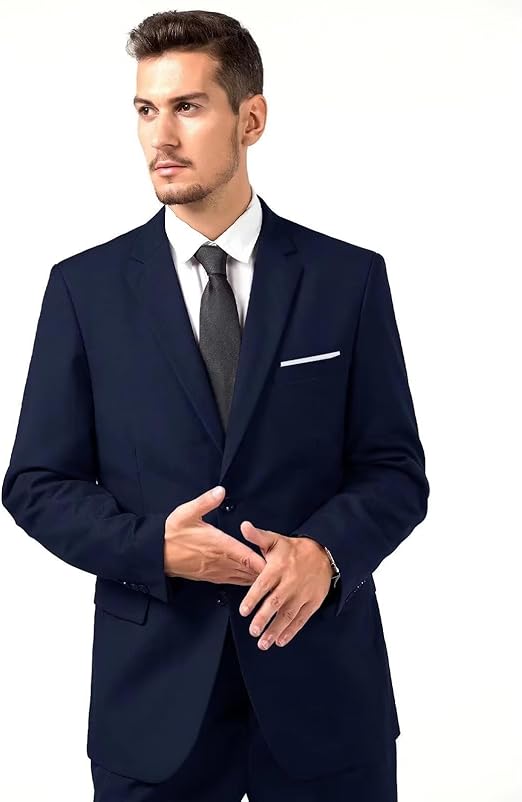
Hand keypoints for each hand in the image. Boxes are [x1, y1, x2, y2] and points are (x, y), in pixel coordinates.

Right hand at [164, 487, 266, 583]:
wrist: (156, 553)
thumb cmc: (171, 533)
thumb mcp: (187, 512)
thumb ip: (205, 501)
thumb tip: (220, 491)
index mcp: (218, 544)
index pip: (246, 556)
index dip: (262, 561)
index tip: (276, 562)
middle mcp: (220, 560)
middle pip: (248, 570)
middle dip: (265, 572)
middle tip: (282, 573)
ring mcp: (215, 571)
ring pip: (241, 577)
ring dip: (256, 578)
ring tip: (272, 579)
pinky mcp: (209, 576)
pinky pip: (231, 581)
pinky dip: (243, 581)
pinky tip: (250, 580)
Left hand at [238, 522, 331, 649]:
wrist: (324, 554)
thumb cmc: (294, 549)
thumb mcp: (275, 540)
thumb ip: (257, 536)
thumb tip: (244, 526)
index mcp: (279, 567)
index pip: (264, 584)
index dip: (253, 598)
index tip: (244, 610)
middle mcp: (290, 582)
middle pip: (276, 602)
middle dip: (263, 618)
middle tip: (253, 631)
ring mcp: (303, 594)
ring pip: (288, 614)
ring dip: (275, 630)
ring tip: (263, 643)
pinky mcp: (313, 602)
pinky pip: (301, 619)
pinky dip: (291, 631)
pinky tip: (281, 640)